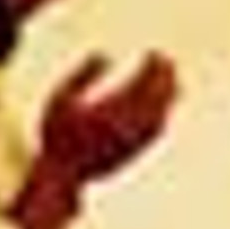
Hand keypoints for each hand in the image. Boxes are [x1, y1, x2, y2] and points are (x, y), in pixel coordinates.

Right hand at [38, 50, 178, 185]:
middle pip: (158, 96)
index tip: (154, 53)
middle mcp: (127, 125)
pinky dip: (165, 112)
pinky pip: (158, 130)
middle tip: (167, 60)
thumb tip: (105, 55)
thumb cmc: (58, 134)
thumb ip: (83, 74)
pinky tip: (163, 106)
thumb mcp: (61, 98)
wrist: (62, 175)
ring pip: (162, 113)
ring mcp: (134, 140)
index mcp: (110, 108)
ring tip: (172, 79)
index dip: (153, 66)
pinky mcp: (136, 152)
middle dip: (165, 76)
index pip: (142, 82)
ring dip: (170, 93)